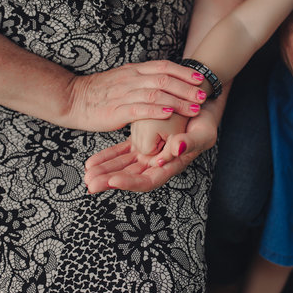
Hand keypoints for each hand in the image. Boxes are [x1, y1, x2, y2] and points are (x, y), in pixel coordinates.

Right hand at [65, 60, 205, 131]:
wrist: (73, 99)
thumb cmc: (99, 93)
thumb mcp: (122, 80)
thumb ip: (142, 80)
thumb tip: (163, 84)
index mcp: (134, 71)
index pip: (164, 66)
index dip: (184, 72)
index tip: (201, 78)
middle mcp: (131, 79)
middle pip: (164, 79)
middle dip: (187, 87)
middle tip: (204, 95)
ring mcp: (124, 94)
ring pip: (156, 94)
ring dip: (178, 100)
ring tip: (194, 108)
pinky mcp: (116, 110)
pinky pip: (140, 108)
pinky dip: (157, 111)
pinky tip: (170, 114)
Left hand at [84, 109, 217, 192]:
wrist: (200, 109)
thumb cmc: (206, 123)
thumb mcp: (203, 133)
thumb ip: (190, 142)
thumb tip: (178, 148)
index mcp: (171, 166)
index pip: (148, 180)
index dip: (130, 182)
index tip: (112, 180)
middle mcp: (157, 165)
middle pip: (130, 177)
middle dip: (110, 180)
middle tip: (90, 183)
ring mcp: (148, 155)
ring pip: (123, 166)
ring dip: (105, 170)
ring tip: (87, 174)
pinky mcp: (142, 143)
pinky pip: (122, 153)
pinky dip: (108, 157)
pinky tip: (92, 162)